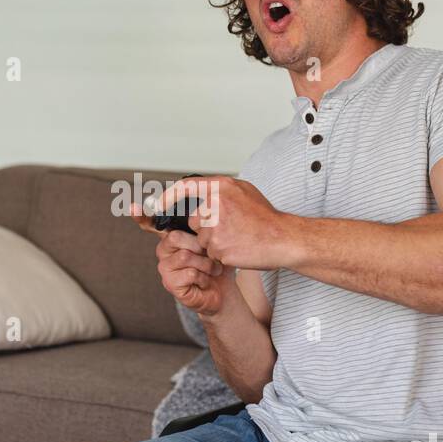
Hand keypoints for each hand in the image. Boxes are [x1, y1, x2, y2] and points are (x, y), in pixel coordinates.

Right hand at [130, 202, 232, 314]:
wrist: (223, 291)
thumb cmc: (217, 263)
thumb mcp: (214, 242)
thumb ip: (204, 228)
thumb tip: (202, 215)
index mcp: (172, 237)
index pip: (152, 224)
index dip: (141, 215)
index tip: (133, 207)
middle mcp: (164, 250)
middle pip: (174, 237)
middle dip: (198, 245)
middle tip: (210, 253)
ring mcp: (165, 267)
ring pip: (184, 256)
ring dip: (205, 263)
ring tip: (213, 269)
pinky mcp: (170, 283)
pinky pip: (189, 273)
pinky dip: (204, 277)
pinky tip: (205, 280)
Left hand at [158, 175, 294, 269]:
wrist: (284, 239)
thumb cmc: (266, 218)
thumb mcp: (244, 192)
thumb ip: (221, 190)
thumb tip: (200, 191)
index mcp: (222, 187)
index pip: (186, 187)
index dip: (169, 196)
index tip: (159, 204)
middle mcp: (216, 204)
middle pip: (194, 220)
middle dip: (206, 229)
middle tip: (230, 230)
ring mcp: (215, 226)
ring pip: (202, 239)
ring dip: (215, 243)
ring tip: (237, 238)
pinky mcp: (218, 247)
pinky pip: (211, 253)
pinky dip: (222, 254)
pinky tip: (238, 248)